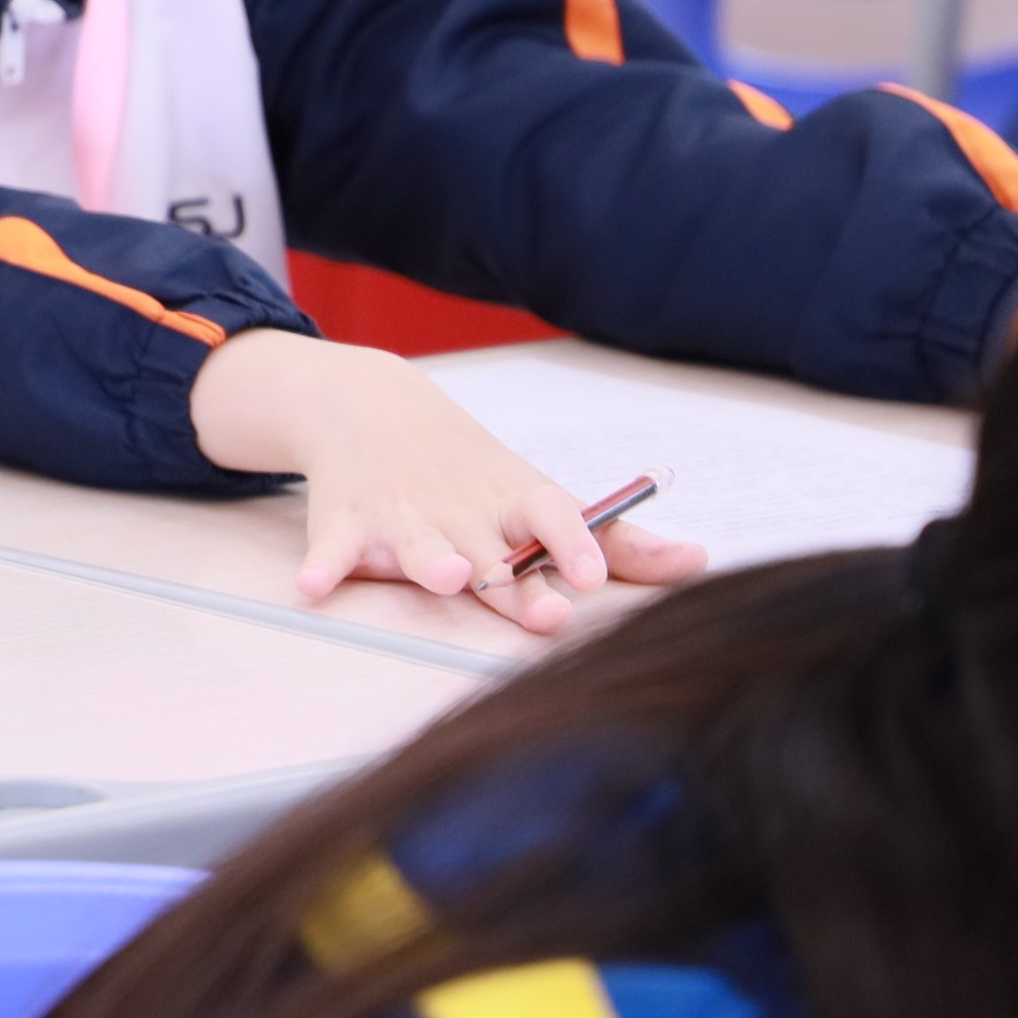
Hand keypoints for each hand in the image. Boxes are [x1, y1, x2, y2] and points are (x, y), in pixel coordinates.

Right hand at [189, 329, 709, 634]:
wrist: (372, 406)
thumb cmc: (472, 474)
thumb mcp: (539, 500)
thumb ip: (617, 544)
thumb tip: (701, 565)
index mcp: (514, 501)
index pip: (555, 514)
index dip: (575, 544)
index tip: (593, 576)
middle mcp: (462, 510)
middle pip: (492, 550)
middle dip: (513, 581)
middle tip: (543, 611)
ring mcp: (404, 515)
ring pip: (419, 544)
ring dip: (430, 559)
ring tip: (448, 576)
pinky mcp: (348, 522)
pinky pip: (333, 547)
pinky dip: (323, 564)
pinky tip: (316, 586)